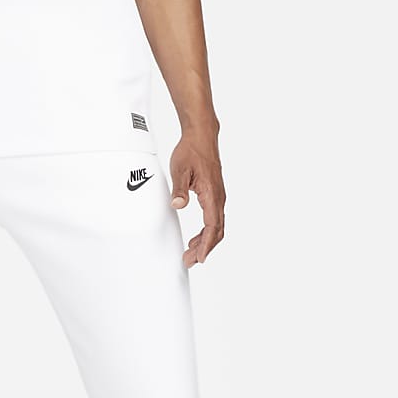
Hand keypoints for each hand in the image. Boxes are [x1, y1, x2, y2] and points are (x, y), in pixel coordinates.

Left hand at [169, 131, 224, 266]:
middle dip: (205, 248)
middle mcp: (219, 197)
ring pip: (216, 226)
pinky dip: (207, 231)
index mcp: (212, 194)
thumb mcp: (180, 170)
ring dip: (205, 241)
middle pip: (217, 230)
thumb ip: (179, 189)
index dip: (206, 244)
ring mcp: (218, 196)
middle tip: (190, 260)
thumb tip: (178, 205)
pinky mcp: (215, 194)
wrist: (201, 136)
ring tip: (192, 253)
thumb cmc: (192, 151)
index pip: (212, 226)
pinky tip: (197, 237)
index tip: (199, 257)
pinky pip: (214, 218)